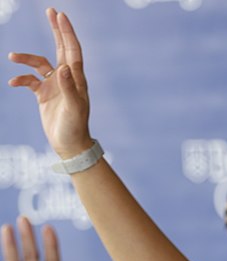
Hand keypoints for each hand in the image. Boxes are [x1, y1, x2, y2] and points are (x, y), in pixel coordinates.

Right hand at [8, 8, 92, 157]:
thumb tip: (63, 67)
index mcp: (76, 80)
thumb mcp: (73, 108)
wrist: (69, 145)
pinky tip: (13, 84)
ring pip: (39, 64)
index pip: (72, 51)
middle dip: (56, 30)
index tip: (60, 15)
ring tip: (11, 57)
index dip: (66, 33)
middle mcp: (67, 79)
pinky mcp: (44, 95)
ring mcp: (55, 86)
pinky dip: (21, 80)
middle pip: (61, 49)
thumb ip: (68, 88)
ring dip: (26, 59)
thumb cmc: (75, 127)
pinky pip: (30, 81)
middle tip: (50, 10)